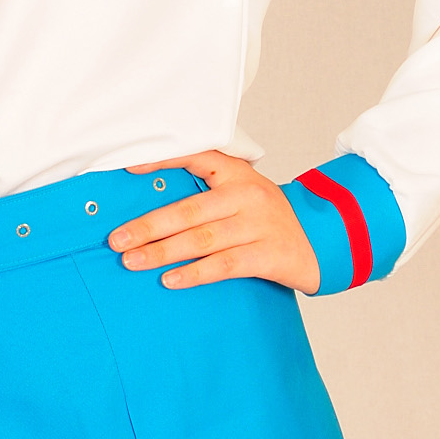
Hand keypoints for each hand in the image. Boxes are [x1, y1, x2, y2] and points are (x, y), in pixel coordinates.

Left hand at [107, 151, 319, 293]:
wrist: (322, 240)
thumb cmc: (268, 217)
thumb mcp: (244, 192)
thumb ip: (207, 192)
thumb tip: (150, 204)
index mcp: (237, 174)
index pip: (197, 158)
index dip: (163, 161)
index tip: (130, 169)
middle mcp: (247, 195)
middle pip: (189, 211)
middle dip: (148, 227)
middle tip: (117, 240)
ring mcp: (259, 226)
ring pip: (202, 240)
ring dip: (162, 252)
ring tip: (132, 261)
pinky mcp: (267, 255)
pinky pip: (224, 266)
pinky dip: (195, 273)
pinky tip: (171, 280)